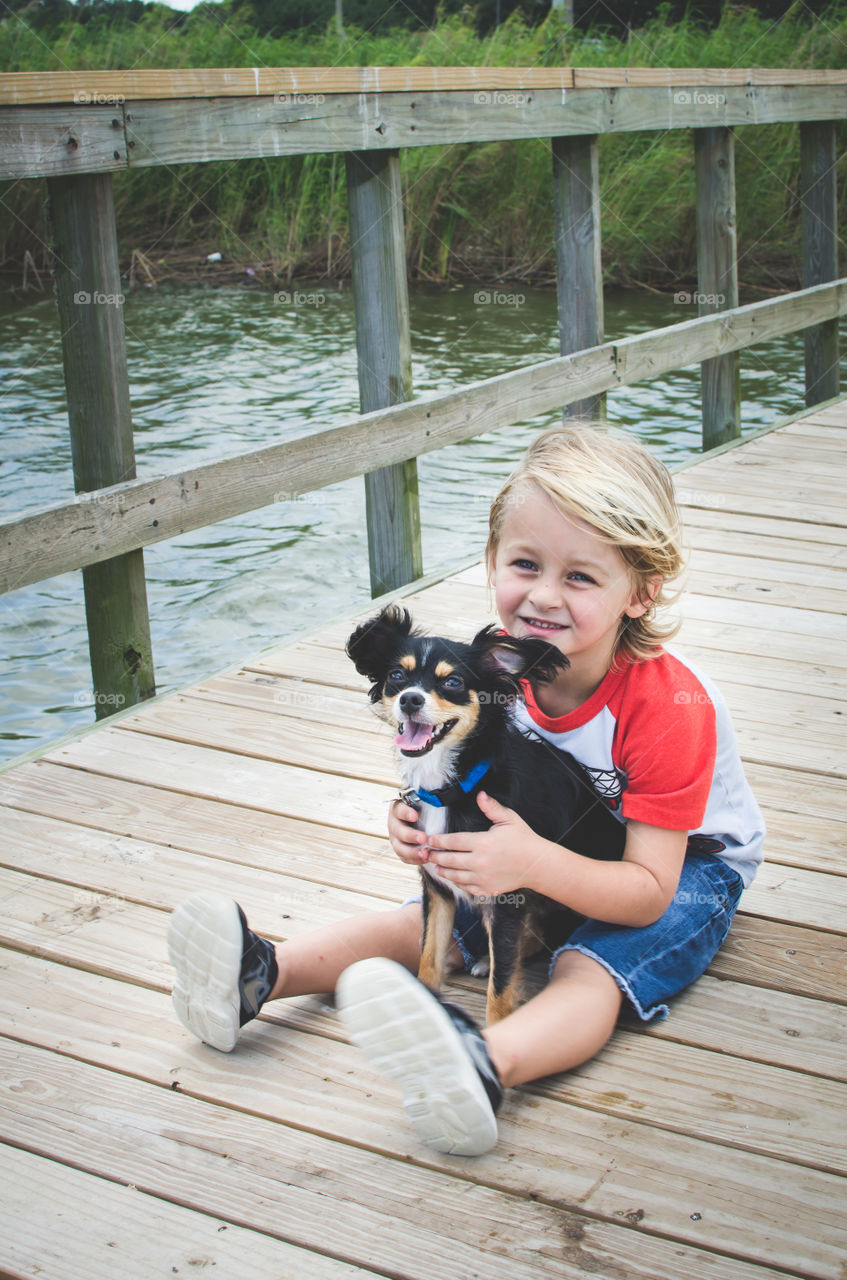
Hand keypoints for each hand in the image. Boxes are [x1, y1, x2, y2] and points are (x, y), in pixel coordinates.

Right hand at [387, 799, 429, 865]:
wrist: (422, 821)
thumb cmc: (425, 809)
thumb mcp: (424, 803)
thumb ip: (429, 801)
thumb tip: (443, 799)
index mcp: (398, 808)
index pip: (399, 809)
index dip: (405, 813)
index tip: (415, 816)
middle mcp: (394, 823)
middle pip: (398, 830)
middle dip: (410, 835)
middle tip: (423, 838)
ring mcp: (395, 838)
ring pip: (399, 847)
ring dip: (412, 852)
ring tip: (425, 854)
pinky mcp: (400, 849)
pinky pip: (404, 857)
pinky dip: (414, 860)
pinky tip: (425, 860)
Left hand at [425, 792, 547, 897]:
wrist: (537, 864)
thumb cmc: (524, 840)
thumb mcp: (509, 819)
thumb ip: (491, 807)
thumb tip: (480, 794)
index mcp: (483, 843)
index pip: (453, 841)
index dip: (439, 840)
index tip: (430, 839)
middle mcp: (480, 862)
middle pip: (449, 859)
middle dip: (435, 856)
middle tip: (426, 853)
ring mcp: (483, 878)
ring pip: (455, 875)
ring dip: (442, 870)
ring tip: (435, 865)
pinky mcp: (487, 889)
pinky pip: (466, 887)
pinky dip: (456, 882)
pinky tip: (452, 877)